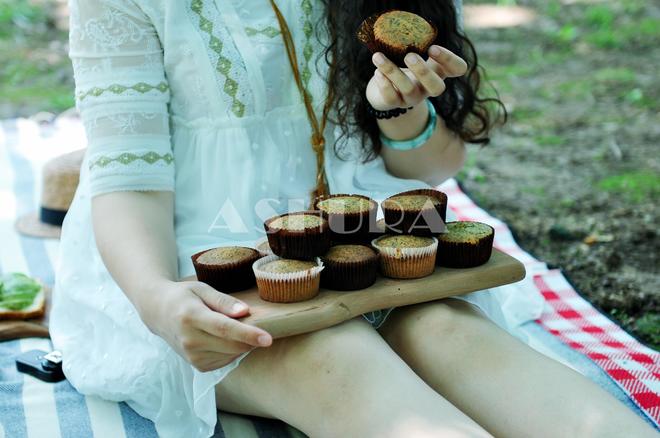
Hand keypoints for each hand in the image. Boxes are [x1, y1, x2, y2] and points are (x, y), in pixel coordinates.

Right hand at [141, 280, 272, 371]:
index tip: (268, 339)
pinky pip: (225, 361)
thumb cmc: (184, 297)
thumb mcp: (202, 289)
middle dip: (251, 340)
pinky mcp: (196, 365)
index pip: (224, 329)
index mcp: (191, 317)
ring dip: (241, 344)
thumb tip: (245, 312)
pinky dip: (232, 351)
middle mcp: (190, 340)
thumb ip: (224, 301)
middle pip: (231, 346)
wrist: (158, 312)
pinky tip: (224, 339)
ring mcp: (192, 356)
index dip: (248, 334)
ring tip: (231, 328)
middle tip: (256, 326)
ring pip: (231, 355)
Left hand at [366, 45, 467, 110]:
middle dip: (423, 72)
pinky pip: (391, 98)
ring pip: (408, 89)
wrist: (382, 93)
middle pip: (437, 88)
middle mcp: (428, 88)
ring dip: (393, 71)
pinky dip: (383, 83)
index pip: (458, 69)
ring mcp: (412, 98)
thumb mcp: (414, 56)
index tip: (432, 48)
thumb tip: (403, 29)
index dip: (450, 60)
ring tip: (378, 57)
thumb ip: (416, 46)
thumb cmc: (402, 68)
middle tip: (409, 56)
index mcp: (437, 73)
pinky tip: (377, 71)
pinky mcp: (394, 104)